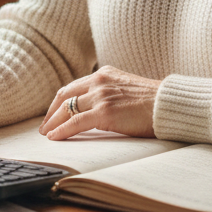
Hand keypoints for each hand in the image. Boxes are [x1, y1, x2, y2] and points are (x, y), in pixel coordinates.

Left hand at [39, 65, 160, 140]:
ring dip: (53, 123)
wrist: (167, 105)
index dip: (60, 101)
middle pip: (65, 95)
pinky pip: (75, 122)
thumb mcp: (126, 89)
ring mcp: (101, 95)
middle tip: (44, 127)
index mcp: (104, 73)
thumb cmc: (153, 102)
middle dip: (51, 112)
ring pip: (67, 108)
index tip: (53, 113)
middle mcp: (99, 81)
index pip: (73, 86)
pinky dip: (62, 130)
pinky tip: (54, 138)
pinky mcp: (104, 112)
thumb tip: (97, 110)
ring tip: (47, 135)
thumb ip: (110, 93)